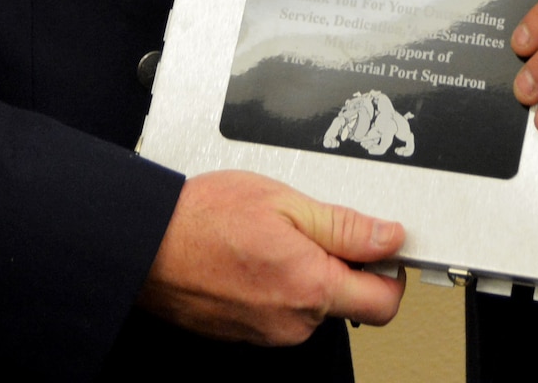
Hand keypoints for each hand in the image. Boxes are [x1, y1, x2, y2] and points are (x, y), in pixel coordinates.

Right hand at [137, 170, 405, 344]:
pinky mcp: (246, 335)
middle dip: (346, 267)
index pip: (384, 302)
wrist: (146, 244)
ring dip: (309, 273)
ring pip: (314, 306)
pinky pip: (283, 312)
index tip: (385, 245)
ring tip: (276, 235)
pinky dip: (280, 285)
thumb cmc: (203, 219)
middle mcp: (293, 322)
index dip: (391, 270)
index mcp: (311, 286)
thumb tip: (388, 237)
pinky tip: (257, 254)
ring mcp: (268, 334)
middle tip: (316, 227)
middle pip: (350, 303)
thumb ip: (344, 225)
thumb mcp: (284, 201)